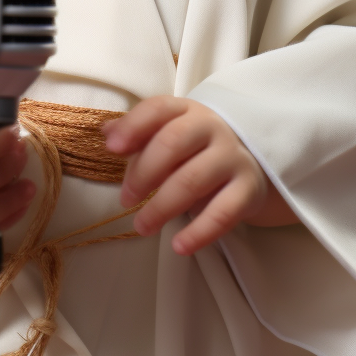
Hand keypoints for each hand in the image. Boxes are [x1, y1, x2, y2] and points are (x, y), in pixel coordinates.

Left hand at [104, 96, 297, 254]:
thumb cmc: (195, 149)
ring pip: (194, 178)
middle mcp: (212, 128)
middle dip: (143, 173)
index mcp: (187, 111)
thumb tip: (107, 134)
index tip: (112, 149)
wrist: (247, 163)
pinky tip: (179, 246)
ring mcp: (233, 157)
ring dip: (162, 207)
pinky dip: (200, 232)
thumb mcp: (167, 135)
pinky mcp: (248, 189)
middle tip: (125, 200)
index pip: (159, 109)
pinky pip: (224, 212)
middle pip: (174, 142)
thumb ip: (137, 135)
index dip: (134, 126)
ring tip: (142, 226)